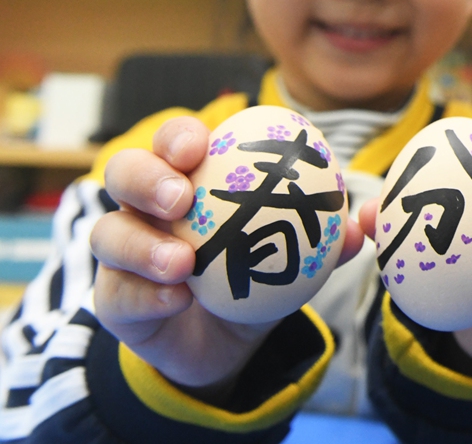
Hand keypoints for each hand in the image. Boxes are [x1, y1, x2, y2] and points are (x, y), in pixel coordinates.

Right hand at [93, 116, 363, 399]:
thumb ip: (324, 241)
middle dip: (147, 177)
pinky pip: (116, 293)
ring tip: (182, 262)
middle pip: (124, 171)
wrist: (226, 342)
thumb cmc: (258, 277)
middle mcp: (146, 208)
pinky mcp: (113, 299)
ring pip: (109, 232)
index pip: (174, 142)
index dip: (179, 136)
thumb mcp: (295, 258)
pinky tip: (177, 299)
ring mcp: (122, 253)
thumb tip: (356, 229)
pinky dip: (147, 294)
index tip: (200, 146)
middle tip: (181, 198)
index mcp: (189, 179)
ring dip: (143, 244)